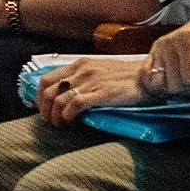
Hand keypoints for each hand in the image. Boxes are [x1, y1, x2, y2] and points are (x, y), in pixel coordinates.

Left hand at [36, 58, 150, 126]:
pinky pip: (74, 106)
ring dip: (55, 118)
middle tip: (51, 123)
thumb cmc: (127, 77)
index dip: (40, 98)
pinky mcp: (101, 93)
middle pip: (48, 92)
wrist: (149, 76)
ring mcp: (91, 81)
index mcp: (80, 64)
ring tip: (62, 126)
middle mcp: (82, 70)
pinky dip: (68, 117)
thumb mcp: (100, 71)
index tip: (44, 110)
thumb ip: (83, 79)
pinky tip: (73, 123)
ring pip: (58, 100)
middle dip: (45, 111)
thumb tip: (67, 96)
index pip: (46, 79)